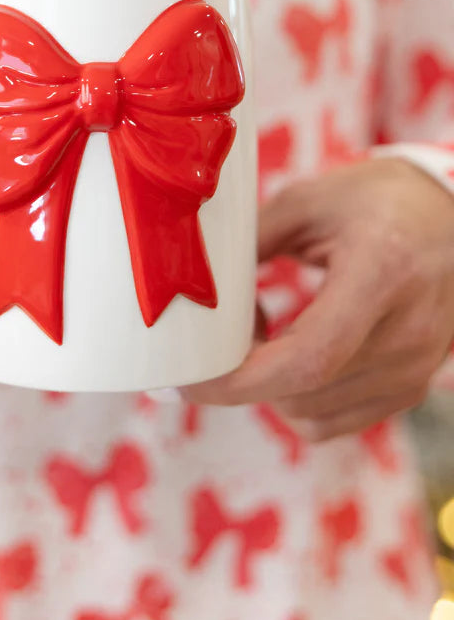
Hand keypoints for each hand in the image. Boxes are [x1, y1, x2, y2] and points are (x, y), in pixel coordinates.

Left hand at [185, 158, 453, 440]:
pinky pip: (336, 419)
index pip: (309, 357)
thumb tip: (196, 286)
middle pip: (305, 393)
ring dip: (269, 388)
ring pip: (314, 415)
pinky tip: (291, 352)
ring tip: (261, 334)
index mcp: (381, 273)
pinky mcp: (412, 385)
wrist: (453, 216)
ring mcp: (416, 366)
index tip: (192, 378)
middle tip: (217, 338)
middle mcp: (408, 332)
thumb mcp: (308, 201)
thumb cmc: (379, 200)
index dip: (242, 380)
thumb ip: (250, 242)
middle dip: (242, 379)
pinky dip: (299, 399)